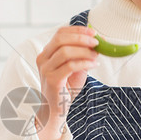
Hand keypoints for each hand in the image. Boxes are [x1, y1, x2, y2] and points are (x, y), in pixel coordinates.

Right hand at [34, 25, 98, 139]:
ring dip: (84, 51)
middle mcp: (43, 58)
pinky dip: (84, 63)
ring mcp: (45, 69)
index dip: (77, 30)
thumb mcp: (75, 68)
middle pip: (61, 39)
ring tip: (96, 55)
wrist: (55, 110)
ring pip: (65, 52)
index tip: (93, 32)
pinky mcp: (51, 80)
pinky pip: (70, 66)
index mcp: (47, 53)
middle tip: (96, 42)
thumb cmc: (65, 88)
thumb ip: (82, 55)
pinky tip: (93, 65)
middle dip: (81, 38)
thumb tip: (97, 42)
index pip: (60, 33)